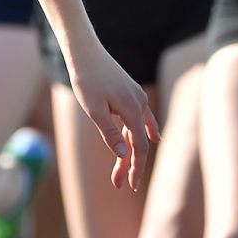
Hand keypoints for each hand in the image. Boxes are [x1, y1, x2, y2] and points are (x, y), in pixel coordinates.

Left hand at [64, 45, 158, 190]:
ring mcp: (137, 97)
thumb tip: (124, 155)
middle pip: (138, 140)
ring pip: (138, 130)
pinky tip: (152, 137)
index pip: (139, 146)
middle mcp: (139, 104)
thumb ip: (110, 133)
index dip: (136, 167)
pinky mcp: (131, 93)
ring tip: (120, 171)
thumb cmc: (86, 80)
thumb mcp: (94, 110)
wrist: (85, 52)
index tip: (131, 184)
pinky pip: (141, 117)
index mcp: (132, 110)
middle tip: (119, 184)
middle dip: (129, 164)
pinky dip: (142, 131)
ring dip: (130, 150)